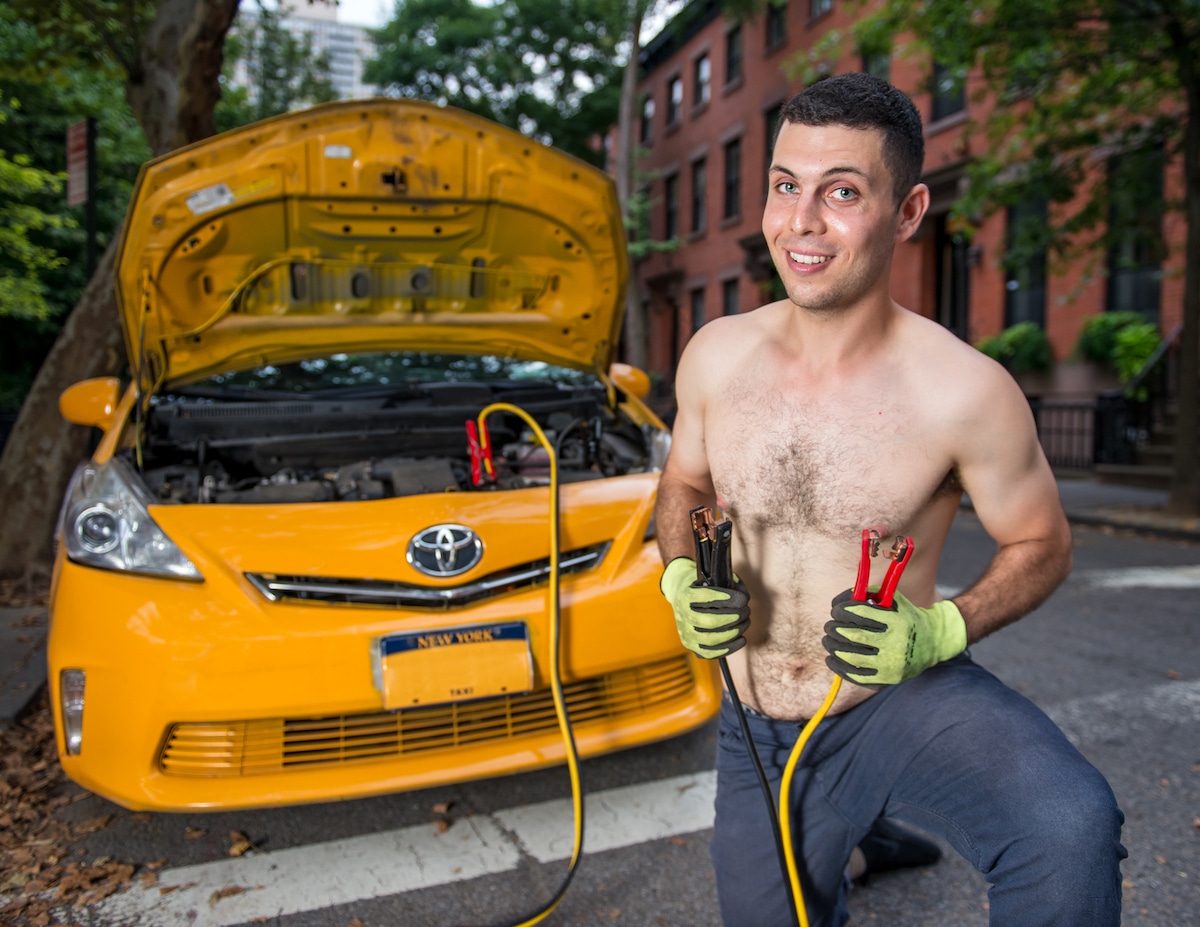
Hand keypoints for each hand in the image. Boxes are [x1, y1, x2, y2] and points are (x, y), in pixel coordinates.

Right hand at [660, 557, 749, 658]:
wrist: (683, 598)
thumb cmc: (702, 587)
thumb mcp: (713, 578)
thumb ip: (730, 584)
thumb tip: (744, 597)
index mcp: (684, 596)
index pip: (705, 597)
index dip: (726, 598)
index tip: (742, 598)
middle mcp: (681, 616)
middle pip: (710, 621)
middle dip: (734, 617)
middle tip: (746, 610)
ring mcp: (685, 633)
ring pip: (711, 639)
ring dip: (734, 632)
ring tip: (745, 622)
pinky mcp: (692, 646)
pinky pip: (711, 653)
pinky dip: (730, 648)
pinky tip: (741, 639)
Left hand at [823, 590, 966, 684]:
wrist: (932, 643)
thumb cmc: (906, 617)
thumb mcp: (894, 600)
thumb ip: (868, 595)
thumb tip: (840, 601)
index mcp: (897, 621)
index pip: (861, 613)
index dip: (842, 610)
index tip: (836, 610)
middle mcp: (895, 643)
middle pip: (854, 636)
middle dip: (835, 629)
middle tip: (829, 626)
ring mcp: (891, 664)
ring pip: (851, 657)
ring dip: (833, 647)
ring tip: (828, 640)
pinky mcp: (887, 679)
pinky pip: (856, 676)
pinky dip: (839, 667)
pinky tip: (832, 658)